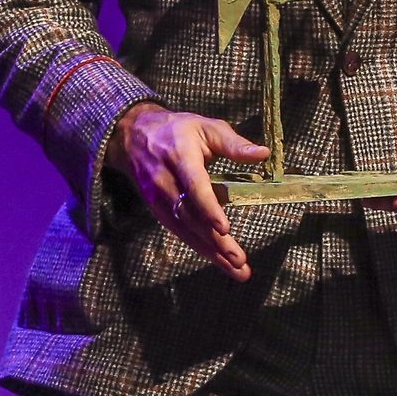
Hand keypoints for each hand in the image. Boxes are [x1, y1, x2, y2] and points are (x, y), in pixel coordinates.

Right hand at [105, 103, 268, 280]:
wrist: (134, 136)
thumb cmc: (178, 129)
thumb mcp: (206, 127)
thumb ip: (233, 143)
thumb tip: (262, 154)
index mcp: (180, 157)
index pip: (195, 186)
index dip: (209, 208)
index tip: (225, 228)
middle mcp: (166, 182)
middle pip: (192, 216)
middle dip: (216, 242)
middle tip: (239, 261)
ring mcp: (159, 199)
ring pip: (186, 229)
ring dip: (211, 252)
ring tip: (236, 269)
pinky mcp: (158, 210)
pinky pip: (180, 231)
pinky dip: (200, 247)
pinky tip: (218, 260)